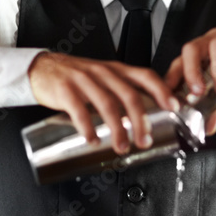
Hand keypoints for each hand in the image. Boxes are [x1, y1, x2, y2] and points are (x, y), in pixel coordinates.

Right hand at [28, 52, 179, 153]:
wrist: (42, 68)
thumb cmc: (76, 77)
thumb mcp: (103, 77)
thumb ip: (122, 90)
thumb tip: (144, 116)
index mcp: (115, 70)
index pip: (145, 76)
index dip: (162, 91)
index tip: (174, 107)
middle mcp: (102, 72)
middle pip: (129, 95)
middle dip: (140, 121)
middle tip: (144, 141)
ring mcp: (83, 80)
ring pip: (107, 105)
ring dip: (117, 130)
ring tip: (121, 147)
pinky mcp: (65, 90)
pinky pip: (79, 111)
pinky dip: (88, 128)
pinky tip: (93, 140)